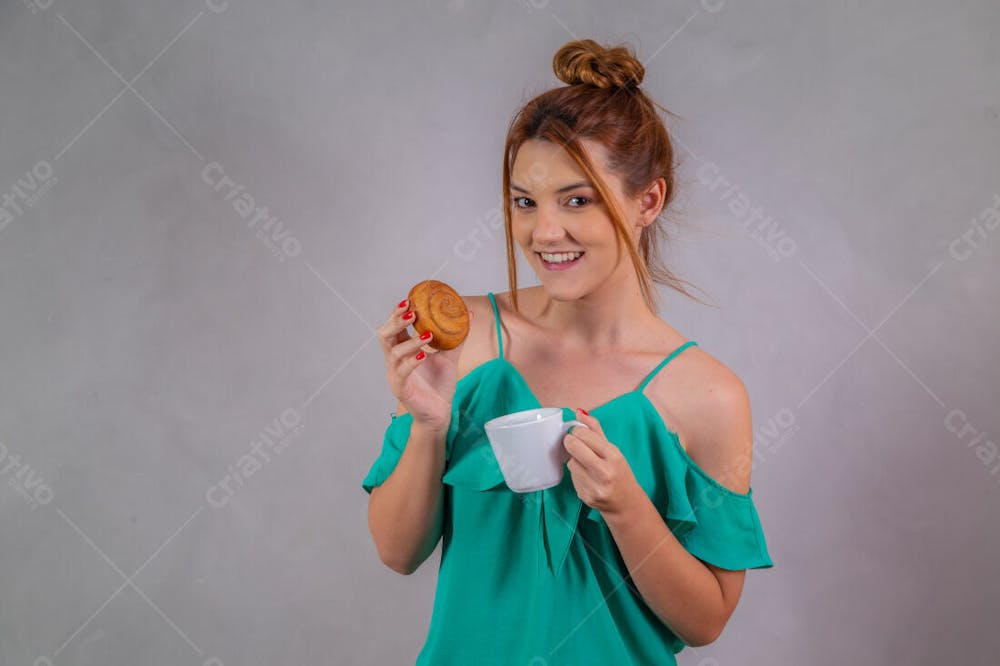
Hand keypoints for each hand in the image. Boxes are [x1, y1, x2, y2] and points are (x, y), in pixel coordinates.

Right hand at [377, 296, 472, 430]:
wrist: (441, 412)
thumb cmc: (440, 384)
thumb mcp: (450, 357)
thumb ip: (457, 337)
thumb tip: (469, 315)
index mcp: (403, 350)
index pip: (393, 326)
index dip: (397, 313)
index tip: (410, 300)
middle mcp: (394, 360)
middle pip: (385, 335)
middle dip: (396, 321)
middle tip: (413, 312)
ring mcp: (395, 374)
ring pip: (393, 352)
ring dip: (410, 341)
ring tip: (428, 335)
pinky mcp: (400, 388)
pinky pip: (401, 372)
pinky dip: (411, 361)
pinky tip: (423, 355)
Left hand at [563, 408, 642, 516]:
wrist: (625, 503)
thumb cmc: (619, 472)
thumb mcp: (613, 450)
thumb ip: (595, 430)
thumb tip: (579, 412)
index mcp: (614, 457)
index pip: (585, 435)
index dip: (577, 431)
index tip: (579, 433)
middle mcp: (605, 472)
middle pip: (573, 447)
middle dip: (570, 442)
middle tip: (574, 442)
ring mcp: (594, 487)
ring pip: (571, 463)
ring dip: (574, 460)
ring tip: (586, 463)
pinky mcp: (585, 497)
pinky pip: (572, 478)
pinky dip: (576, 474)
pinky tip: (587, 477)